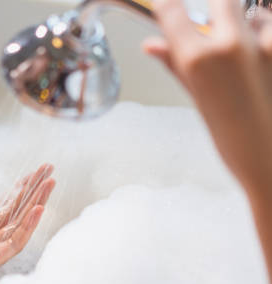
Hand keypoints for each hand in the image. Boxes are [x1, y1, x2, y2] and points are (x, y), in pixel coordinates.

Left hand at [0, 165, 55, 283]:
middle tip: (49, 171)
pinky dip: (27, 227)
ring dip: (36, 204)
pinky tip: (38, 208)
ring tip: (50, 183)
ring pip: (19, 224)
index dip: (19, 189)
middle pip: (15, 211)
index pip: (2, 205)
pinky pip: (13, 243)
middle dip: (33, 191)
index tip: (34, 172)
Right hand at [143, 0, 271, 194]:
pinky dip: (266, 38)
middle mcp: (231, 45)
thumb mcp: (198, 100)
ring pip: (255, 13)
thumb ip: (176, 64)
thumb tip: (153, 45)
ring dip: (249, 25)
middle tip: (213, 30)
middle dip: (214, 9)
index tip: (166, 6)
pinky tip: (261, 62)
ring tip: (246, 56)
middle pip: (221, 0)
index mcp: (199, 59)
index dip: (167, 6)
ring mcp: (265, 45)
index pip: (172, 11)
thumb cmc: (235, 141)